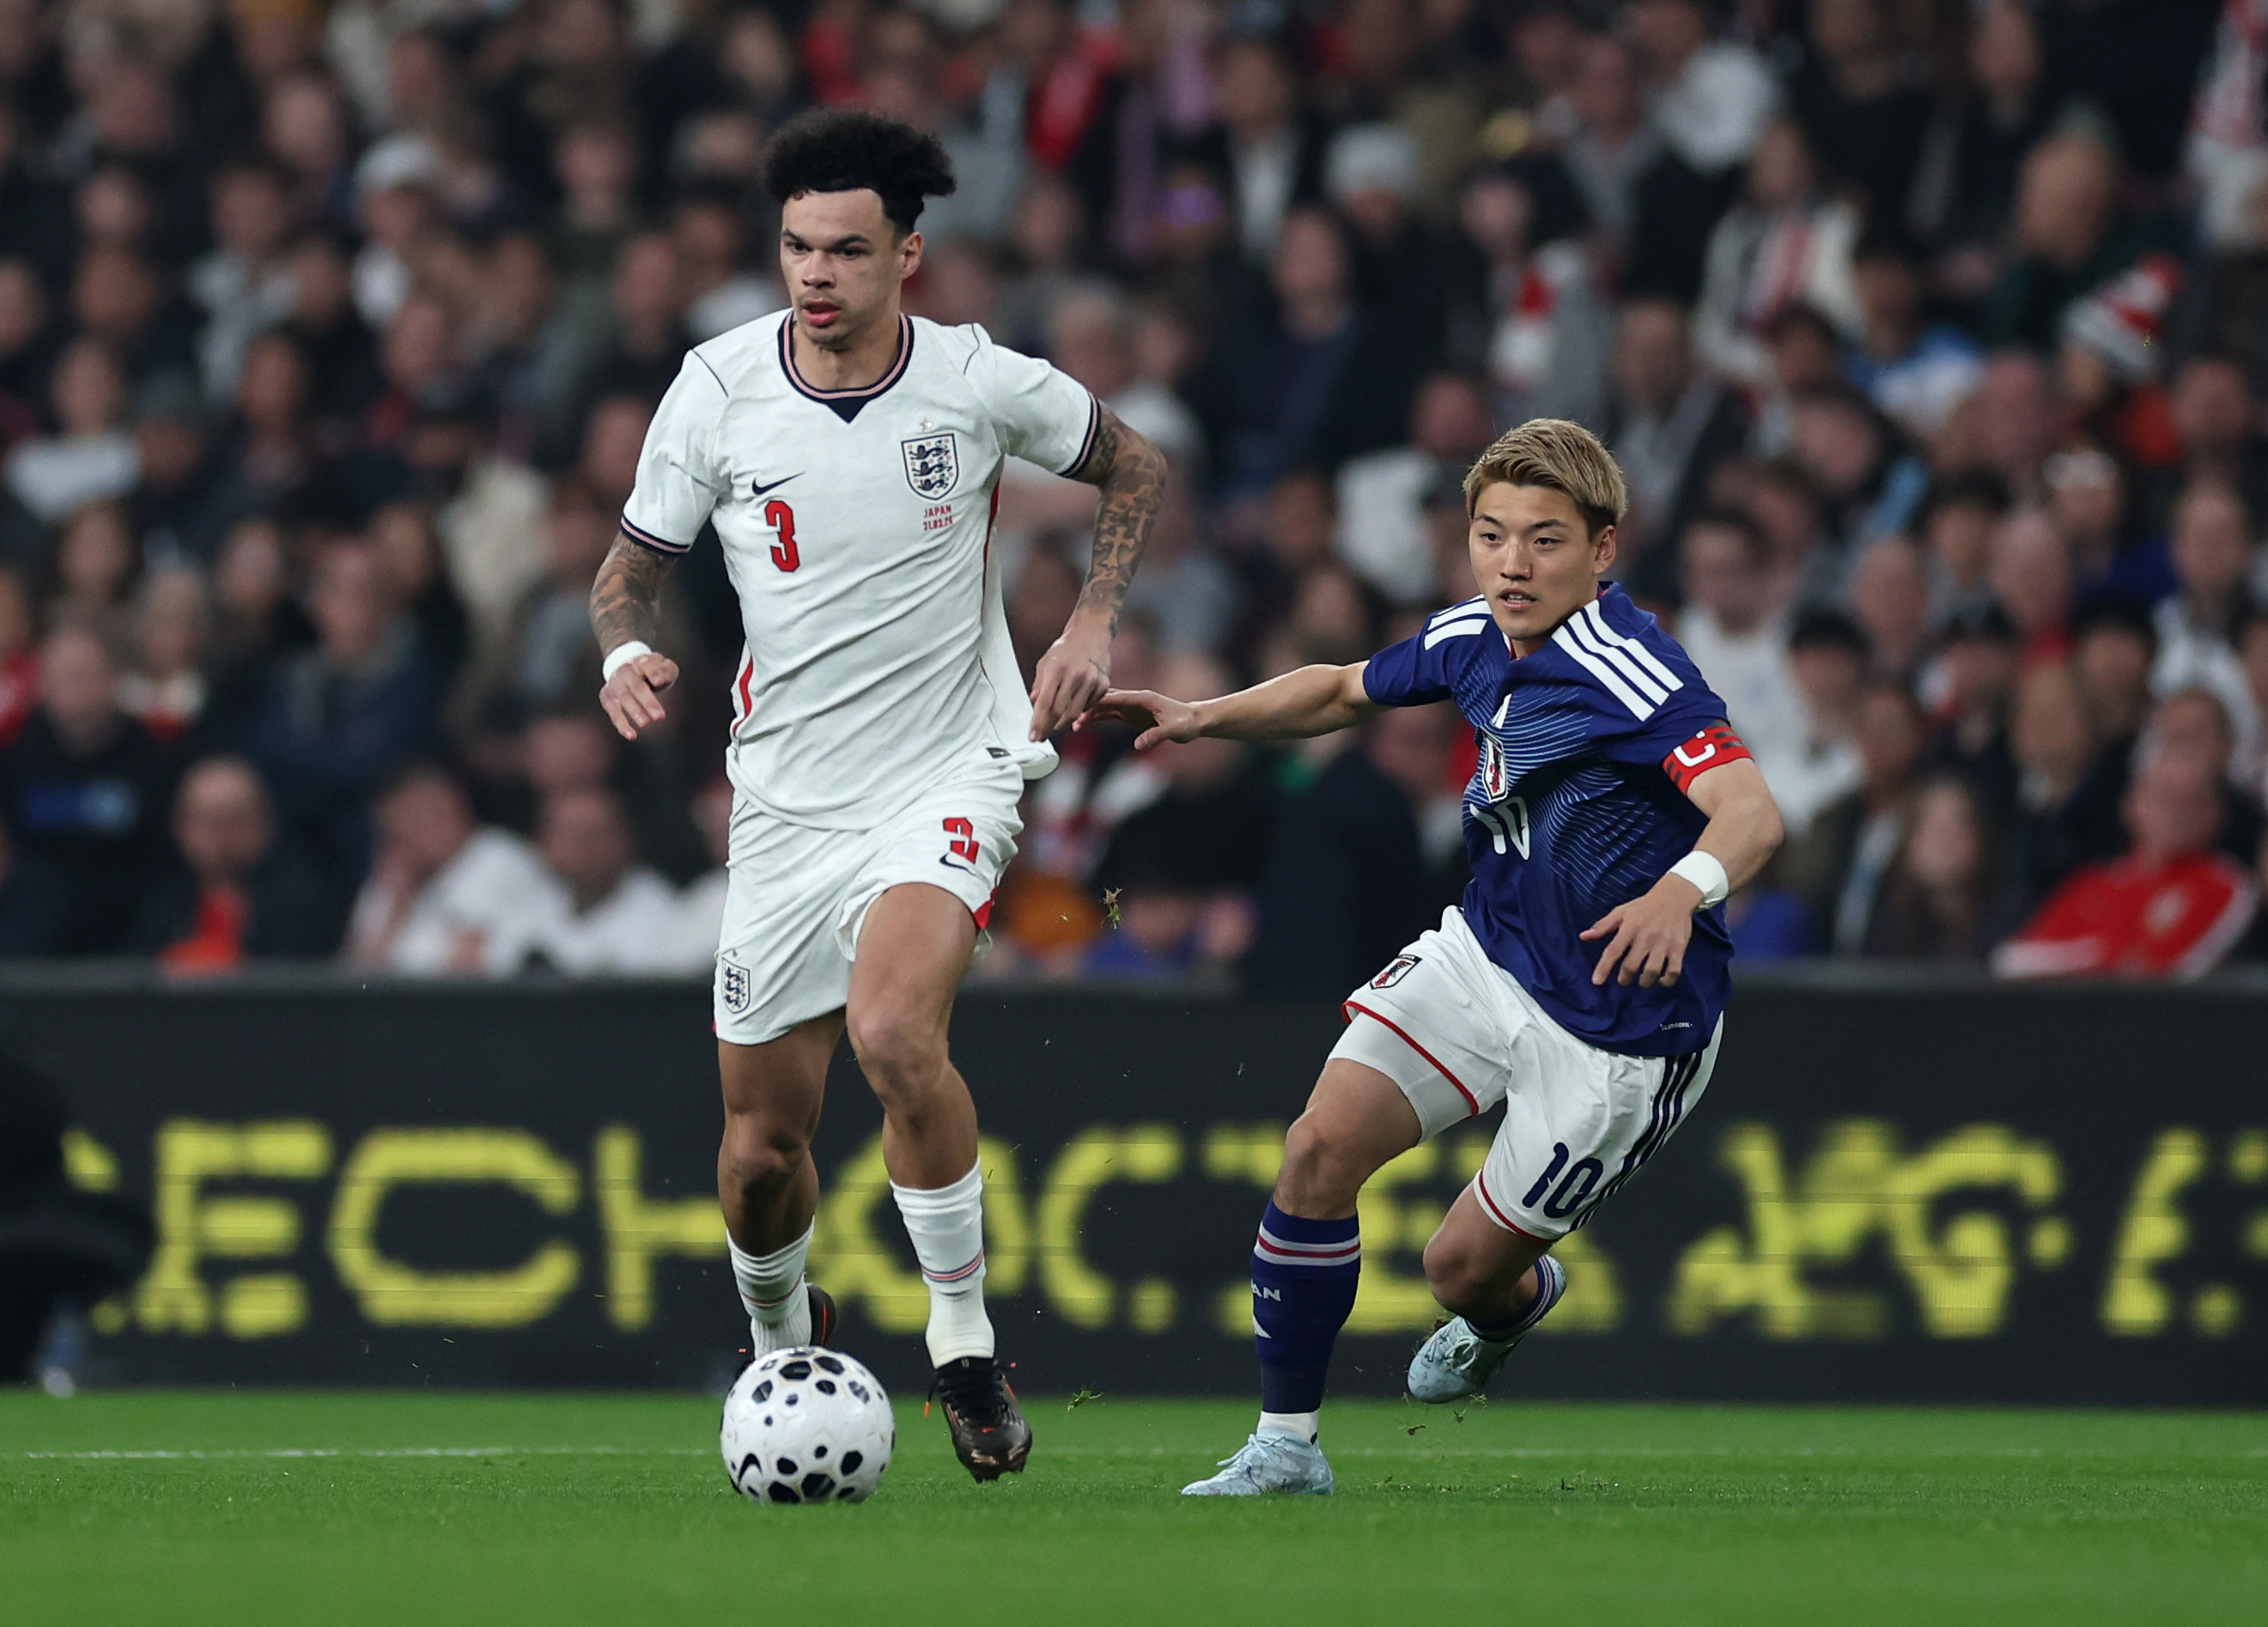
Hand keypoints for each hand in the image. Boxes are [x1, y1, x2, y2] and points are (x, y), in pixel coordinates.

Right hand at [599, 651, 679, 740]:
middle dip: (647, 701)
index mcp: (640, 661)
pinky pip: (613, 712)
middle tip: (660, 717)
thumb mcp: (663, 666)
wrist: (627, 668)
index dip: (653, 672)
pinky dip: (621, 724)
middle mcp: (625, 671)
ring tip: (646, 724)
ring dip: (634, 711)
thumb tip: (661, 678)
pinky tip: (632, 735)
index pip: (646, 665)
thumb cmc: (651, 671)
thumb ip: (666, 670)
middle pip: (636, 685)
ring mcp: (614, 684)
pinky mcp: (607, 697)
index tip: (660, 681)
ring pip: (623, 698)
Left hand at [1028, 618, 1111, 740]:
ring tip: (1054, 727)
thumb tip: (1034, 704)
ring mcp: (1091, 680)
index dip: (1038, 723)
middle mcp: (1074, 675)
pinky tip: (1072, 710)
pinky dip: (1079, 712)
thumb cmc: (1065, 649)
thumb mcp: (1045, 662)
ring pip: (1075, 713)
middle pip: (1059, 712)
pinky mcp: (1103, 684)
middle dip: (1048, 728)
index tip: (1034, 736)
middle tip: (1042, 736)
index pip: (1044, 703)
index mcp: (1056, 669)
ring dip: (1062, 724)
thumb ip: (1039, 684)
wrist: (1091, 633)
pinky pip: (1088, 706)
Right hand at [1081, 688, 1201, 749]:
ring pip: (1104, 706)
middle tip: (1071, 716)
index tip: (1083, 705)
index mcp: (1143, 698)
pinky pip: (1109, 714)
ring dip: (1089, 713)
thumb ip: (1156, 736)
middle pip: (1106, 699)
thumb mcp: (1174, 731)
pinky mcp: (1129, 715)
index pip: (1118, 697)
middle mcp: (1134, 699)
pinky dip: (1096, 718)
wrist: (1193, 722)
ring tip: (1073, 725)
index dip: (1100, 701)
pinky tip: (1082, 724)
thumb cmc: (1186, 724)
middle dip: (1089, 706)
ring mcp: (1130, 706)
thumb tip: (1137, 746)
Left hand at [1580, 874, 1701, 987]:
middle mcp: (1646, 936)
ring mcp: (1663, 943)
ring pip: (1651, 971)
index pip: (1613, 951)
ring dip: (1644, 982)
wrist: (1675, 896)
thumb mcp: (1621, 911)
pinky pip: (1674, 971)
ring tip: (1641, 981)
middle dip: (1624, 979)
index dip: (1603, 968)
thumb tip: (1583, 937)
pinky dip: (1667, 981)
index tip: (1597, 981)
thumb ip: (1602, 926)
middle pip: (1631, 966)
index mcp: (1629, 927)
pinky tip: (1661, 980)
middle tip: (1624, 980)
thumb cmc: (1644, 906)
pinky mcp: (1679, 948)